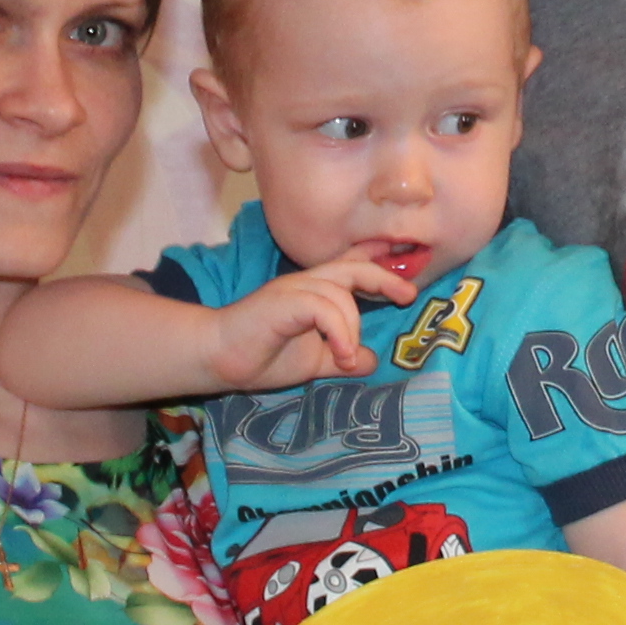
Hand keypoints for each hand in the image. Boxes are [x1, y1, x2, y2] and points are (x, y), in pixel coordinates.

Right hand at [201, 261, 411, 389]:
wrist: (218, 358)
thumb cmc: (261, 356)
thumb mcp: (312, 361)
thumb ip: (340, 357)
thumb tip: (372, 361)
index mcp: (315, 292)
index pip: (351, 266)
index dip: (379, 263)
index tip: (406, 272)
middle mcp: (307, 283)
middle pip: (354, 267)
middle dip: (384, 277)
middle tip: (406, 296)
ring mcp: (294, 288)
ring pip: (341, 293)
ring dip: (352, 329)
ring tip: (347, 359)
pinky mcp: (284, 301)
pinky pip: (323, 308)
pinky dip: (339, 332)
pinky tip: (340, 355)